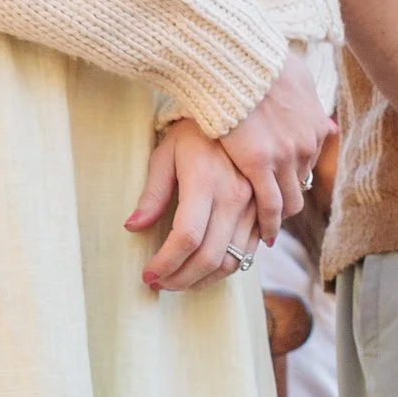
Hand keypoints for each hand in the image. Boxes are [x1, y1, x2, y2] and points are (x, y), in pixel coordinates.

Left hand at [126, 119, 261, 292]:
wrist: (239, 113)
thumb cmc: (193, 132)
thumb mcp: (165, 153)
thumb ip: (152, 193)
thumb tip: (133, 226)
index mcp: (205, 181)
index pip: (185, 238)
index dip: (165, 263)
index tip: (148, 273)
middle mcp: (235, 196)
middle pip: (209, 256)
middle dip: (180, 278)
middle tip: (159, 283)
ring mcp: (254, 206)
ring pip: (231, 261)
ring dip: (202, 280)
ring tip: (178, 281)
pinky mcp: (263, 211)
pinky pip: (248, 252)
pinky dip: (225, 269)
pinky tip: (203, 270)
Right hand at [219, 48, 332, 245]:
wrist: (239, 56)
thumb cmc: (258, 60)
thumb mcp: (296, 76)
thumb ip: (305, 95)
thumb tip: (310, 101)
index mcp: (315, 127)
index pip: (308, 164)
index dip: (292, 178)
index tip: (280, 189)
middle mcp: (306, 145)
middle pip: (301, 186)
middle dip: (286, 201)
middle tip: (270, 216)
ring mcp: (285, 156)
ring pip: (289, 201)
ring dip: (278, 217)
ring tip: (263, 230)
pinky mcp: (259, 163)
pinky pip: (270, 205)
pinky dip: (268, 224)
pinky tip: (261, 236)